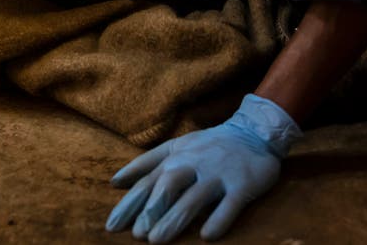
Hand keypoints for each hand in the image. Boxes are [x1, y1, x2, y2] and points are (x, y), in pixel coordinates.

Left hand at [105, 94, 300, 241]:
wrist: (253, 132)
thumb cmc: (207, 145)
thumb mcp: (174, 147)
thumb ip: (146, 163)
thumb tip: (115, 181)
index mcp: (175, 158)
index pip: (147, 182)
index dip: (129, 204)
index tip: (113, 225)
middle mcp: (193, 164)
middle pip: (167, 187)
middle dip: (150, 210)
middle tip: (137, 235)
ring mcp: (217, 174)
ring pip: (194, 197)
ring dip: (175, 218)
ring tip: (157, 240)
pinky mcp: (242, 184)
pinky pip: (229, 204)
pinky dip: (218, 219)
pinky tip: (207, 236)